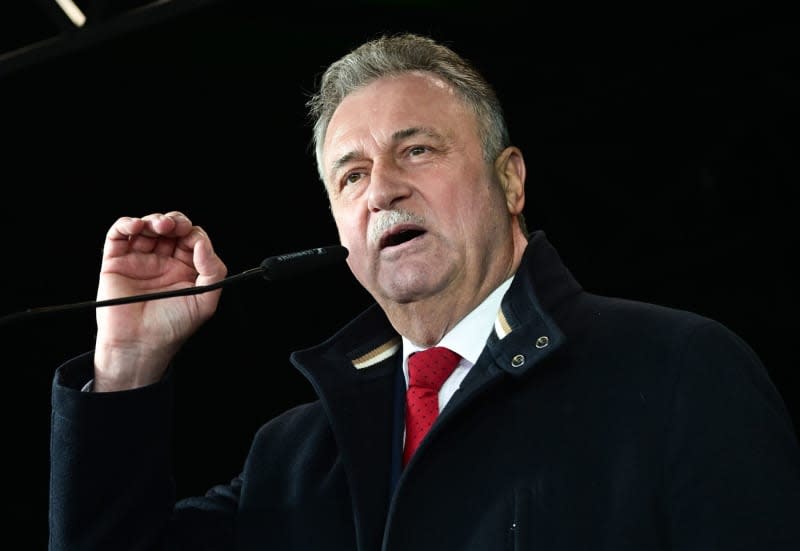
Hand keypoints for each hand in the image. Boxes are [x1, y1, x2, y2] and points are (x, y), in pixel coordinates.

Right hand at [93, 211, 227, 390]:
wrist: (140, 345)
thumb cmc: (172, 328)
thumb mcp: (205, 301)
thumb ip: (213, 271)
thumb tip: (203, 243)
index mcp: (185, 269)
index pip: (192, 239)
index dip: (194, 234)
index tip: (194, 242)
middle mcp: (163, 261)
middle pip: (171, 228)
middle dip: (176, 222)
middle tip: (176, 228)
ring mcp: (139, 260)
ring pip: (147, 226)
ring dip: (154, 220)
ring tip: (160, 227)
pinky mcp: (116, 262)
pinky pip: (118, 235)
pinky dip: (126, 224)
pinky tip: (136, 226)